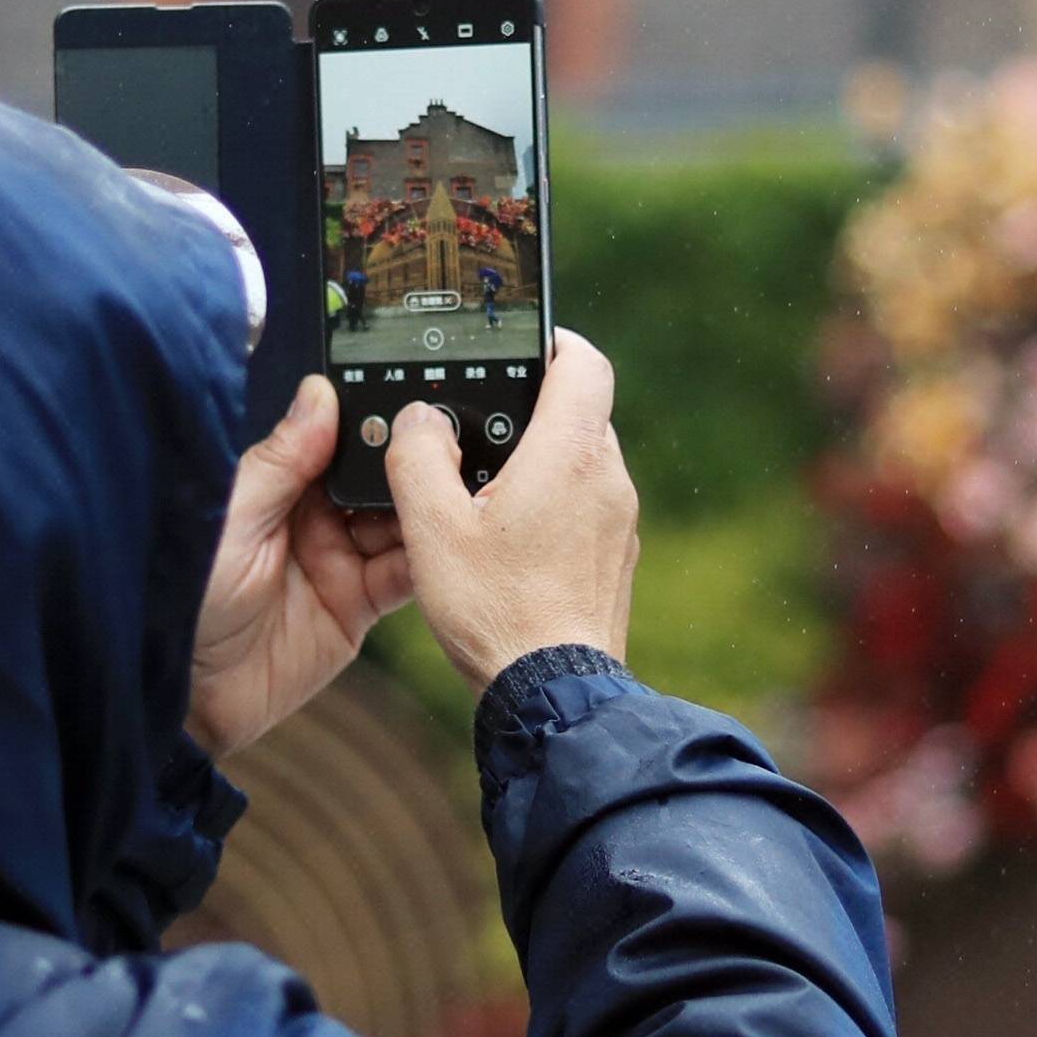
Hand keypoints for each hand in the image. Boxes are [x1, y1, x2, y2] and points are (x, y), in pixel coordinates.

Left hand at [188, 375, 413, 756]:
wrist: (184, 695)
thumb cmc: (182, 597)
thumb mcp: (232, 515)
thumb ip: (282, 459)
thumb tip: (320, 393)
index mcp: (278, 485)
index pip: (339, 440)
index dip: (374, 422)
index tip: (413, 402)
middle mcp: (313, 518)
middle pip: (379, 479)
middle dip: (410, 464)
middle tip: (447, 445)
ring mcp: (339, 562)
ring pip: (402, 523)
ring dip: (427, 507)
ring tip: (458, 488)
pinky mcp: (357, 608)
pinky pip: (406, 576)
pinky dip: (430, 559)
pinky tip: (447, 539)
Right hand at [382, 330, 638, 689]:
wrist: (551, 694)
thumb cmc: (497, 613)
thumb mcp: (432, 530)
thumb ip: (419, 457)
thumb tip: (421, 419)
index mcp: (571, 455)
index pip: (583, 360)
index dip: (550, 342)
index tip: (516, 349)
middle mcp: (608, 479)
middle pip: (576, 410)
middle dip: (527, 413)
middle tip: (475, 435)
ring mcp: (618, 521)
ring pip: (579, 461)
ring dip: (537, 463)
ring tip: (482, 496)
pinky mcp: (614, 557)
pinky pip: (585, 506)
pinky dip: (551, 505)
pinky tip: (508, 541)